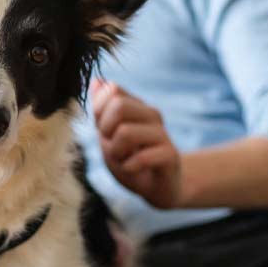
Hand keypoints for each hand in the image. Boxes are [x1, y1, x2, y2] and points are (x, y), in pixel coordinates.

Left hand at [90, 78, 181, 209]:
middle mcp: (151, 115)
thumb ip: (102, 109)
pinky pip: (142, 157)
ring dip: (116, 152)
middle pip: (119, 106)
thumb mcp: (109, 135)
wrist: (159, 186)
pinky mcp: (170, 155)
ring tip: (123, 160)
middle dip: (106, 129)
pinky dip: (129, 168)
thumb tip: (97, 80)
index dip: (99, 112)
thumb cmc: (131, 159)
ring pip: (125, 132)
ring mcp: (162, 134)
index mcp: (137, 106)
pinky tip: (133, 170)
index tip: (104, 131)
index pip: (112, 91)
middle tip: (111, 146)